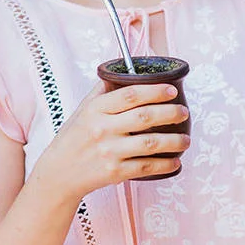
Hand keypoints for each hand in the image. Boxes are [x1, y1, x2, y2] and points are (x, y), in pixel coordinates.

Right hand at [37, 80, 189, 200]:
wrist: (58, 174)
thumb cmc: (73, 138)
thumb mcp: (83, 110)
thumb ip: (102, 91)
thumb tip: (122, 70)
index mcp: (95, 110)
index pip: (129, 94)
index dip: (154, 90)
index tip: (171, 90)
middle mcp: (102, 129)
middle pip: (144, 117)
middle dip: (170, 113)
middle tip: (184, 112)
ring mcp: (109, 152)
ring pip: (150, 143)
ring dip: (173, 141)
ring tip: (186, 140)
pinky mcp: (114, 173)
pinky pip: (145, 168)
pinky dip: (164, 165)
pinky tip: (175, 162)